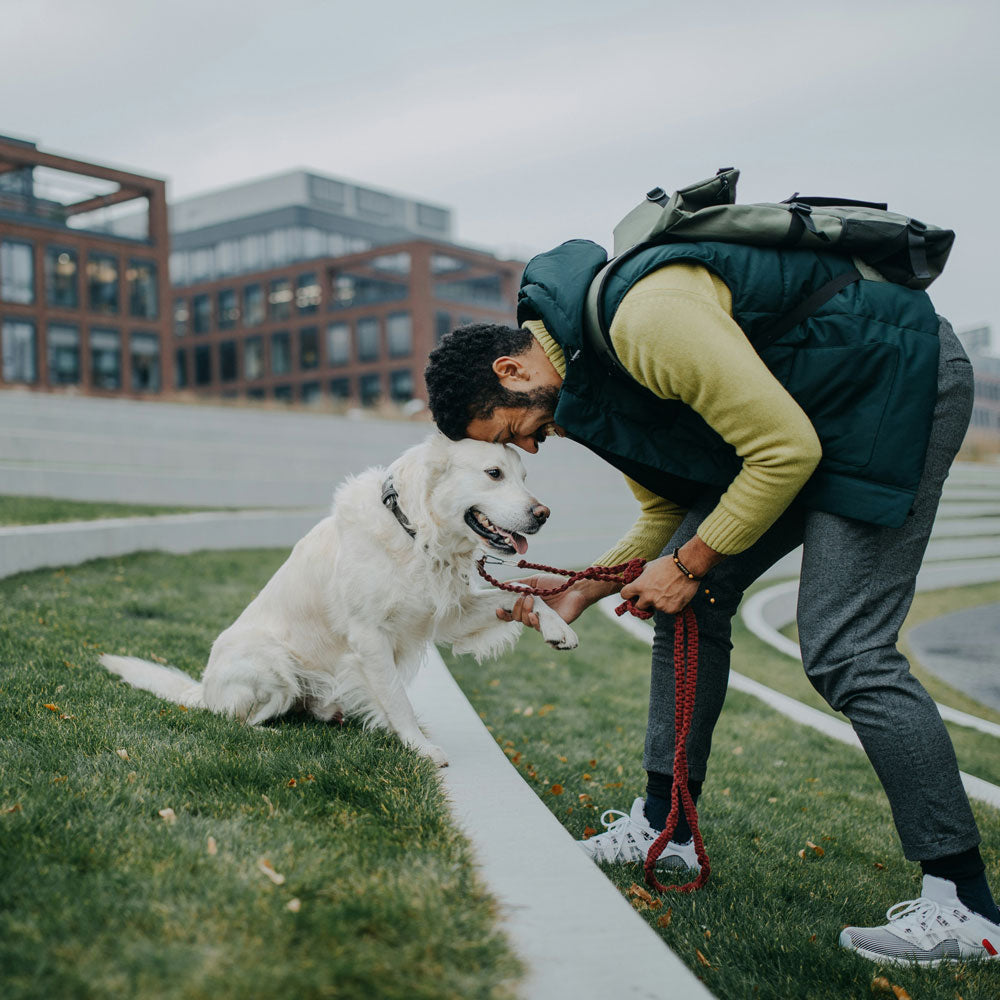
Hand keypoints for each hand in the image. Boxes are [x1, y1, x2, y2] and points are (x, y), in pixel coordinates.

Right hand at [495, 574, 610, 629]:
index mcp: (527, 605)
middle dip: (517, 607)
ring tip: (532, 599)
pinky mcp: (551, 626)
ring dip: (525, 610)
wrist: (574, 588)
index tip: (498, 609)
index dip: (503, 614)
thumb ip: (519, 583)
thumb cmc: (556, 584)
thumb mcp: (535, 581)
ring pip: (525, 622)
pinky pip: (538, 628)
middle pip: (516, 618)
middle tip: (525, 596)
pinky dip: (533, 622)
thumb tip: (503, 584)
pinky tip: (534, 615)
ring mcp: (541, 621)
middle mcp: (533, 615)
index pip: (512, 614)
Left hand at [620, 555, 700, 615]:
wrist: (687, 566)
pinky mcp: (671, 609)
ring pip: (655, 608)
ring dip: (658, 602)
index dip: (628, 593)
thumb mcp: (649, 566)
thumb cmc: (667, 564)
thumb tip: (635, 580)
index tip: (632, 593)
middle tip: (650, 595)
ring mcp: (660, 605)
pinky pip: (667, 610)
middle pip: (638, 607)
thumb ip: (640, 576)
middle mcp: (648, 598)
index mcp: (639, 586)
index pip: (624, 595)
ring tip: (668, 591)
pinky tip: (675, 594)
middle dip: (642, 602)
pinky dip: (670, 604)